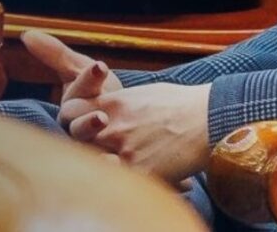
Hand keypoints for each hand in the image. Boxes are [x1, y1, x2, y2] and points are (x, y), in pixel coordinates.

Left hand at [22, 30, 210, 184]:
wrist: (208, 118)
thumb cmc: (178, 104)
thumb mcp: (140, 94)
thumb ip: (116, 104)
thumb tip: (102, 111)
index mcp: (111, 103)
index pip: (68, 110)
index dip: (71, 119)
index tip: (78, 124)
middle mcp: (111, 124)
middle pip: (75, 136)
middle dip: (82, 142)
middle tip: (95, 146)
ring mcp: (125, 148)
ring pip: (92, 159)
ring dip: (100, 162)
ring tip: (112, 164)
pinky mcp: (142, 171)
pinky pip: (118, 181)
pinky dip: (120, 182)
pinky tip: (131, 181)